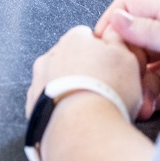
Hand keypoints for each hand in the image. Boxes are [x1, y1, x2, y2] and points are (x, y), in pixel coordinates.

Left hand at [26, 25, 142, 119]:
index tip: (110, 66)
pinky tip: (74, 118)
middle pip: (70, 58)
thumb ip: (117, 39)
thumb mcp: (127, 58)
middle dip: (83, 70)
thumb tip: (113, 29)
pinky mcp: (33, 107)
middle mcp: (50, 56)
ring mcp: (38, 81)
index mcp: (73, 40)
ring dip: (68, 88)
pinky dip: (58, 107)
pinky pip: (48, 102)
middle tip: (103, 89)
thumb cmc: (107, 93)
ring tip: (89, 106)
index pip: (86, 36)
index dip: (101, 51)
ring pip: (56, 80)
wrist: (84, 131)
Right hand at [94, 0, 159, 117]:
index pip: (130, 8)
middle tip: (124, 85)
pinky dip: (159, 98)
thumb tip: (117, 19)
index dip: (113, 25)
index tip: (104, 50)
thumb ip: (151, 31)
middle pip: (138, 42)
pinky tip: (155, 107)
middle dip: (129, 63)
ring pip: (151, 68)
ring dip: (143, 86)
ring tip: (143, 105)